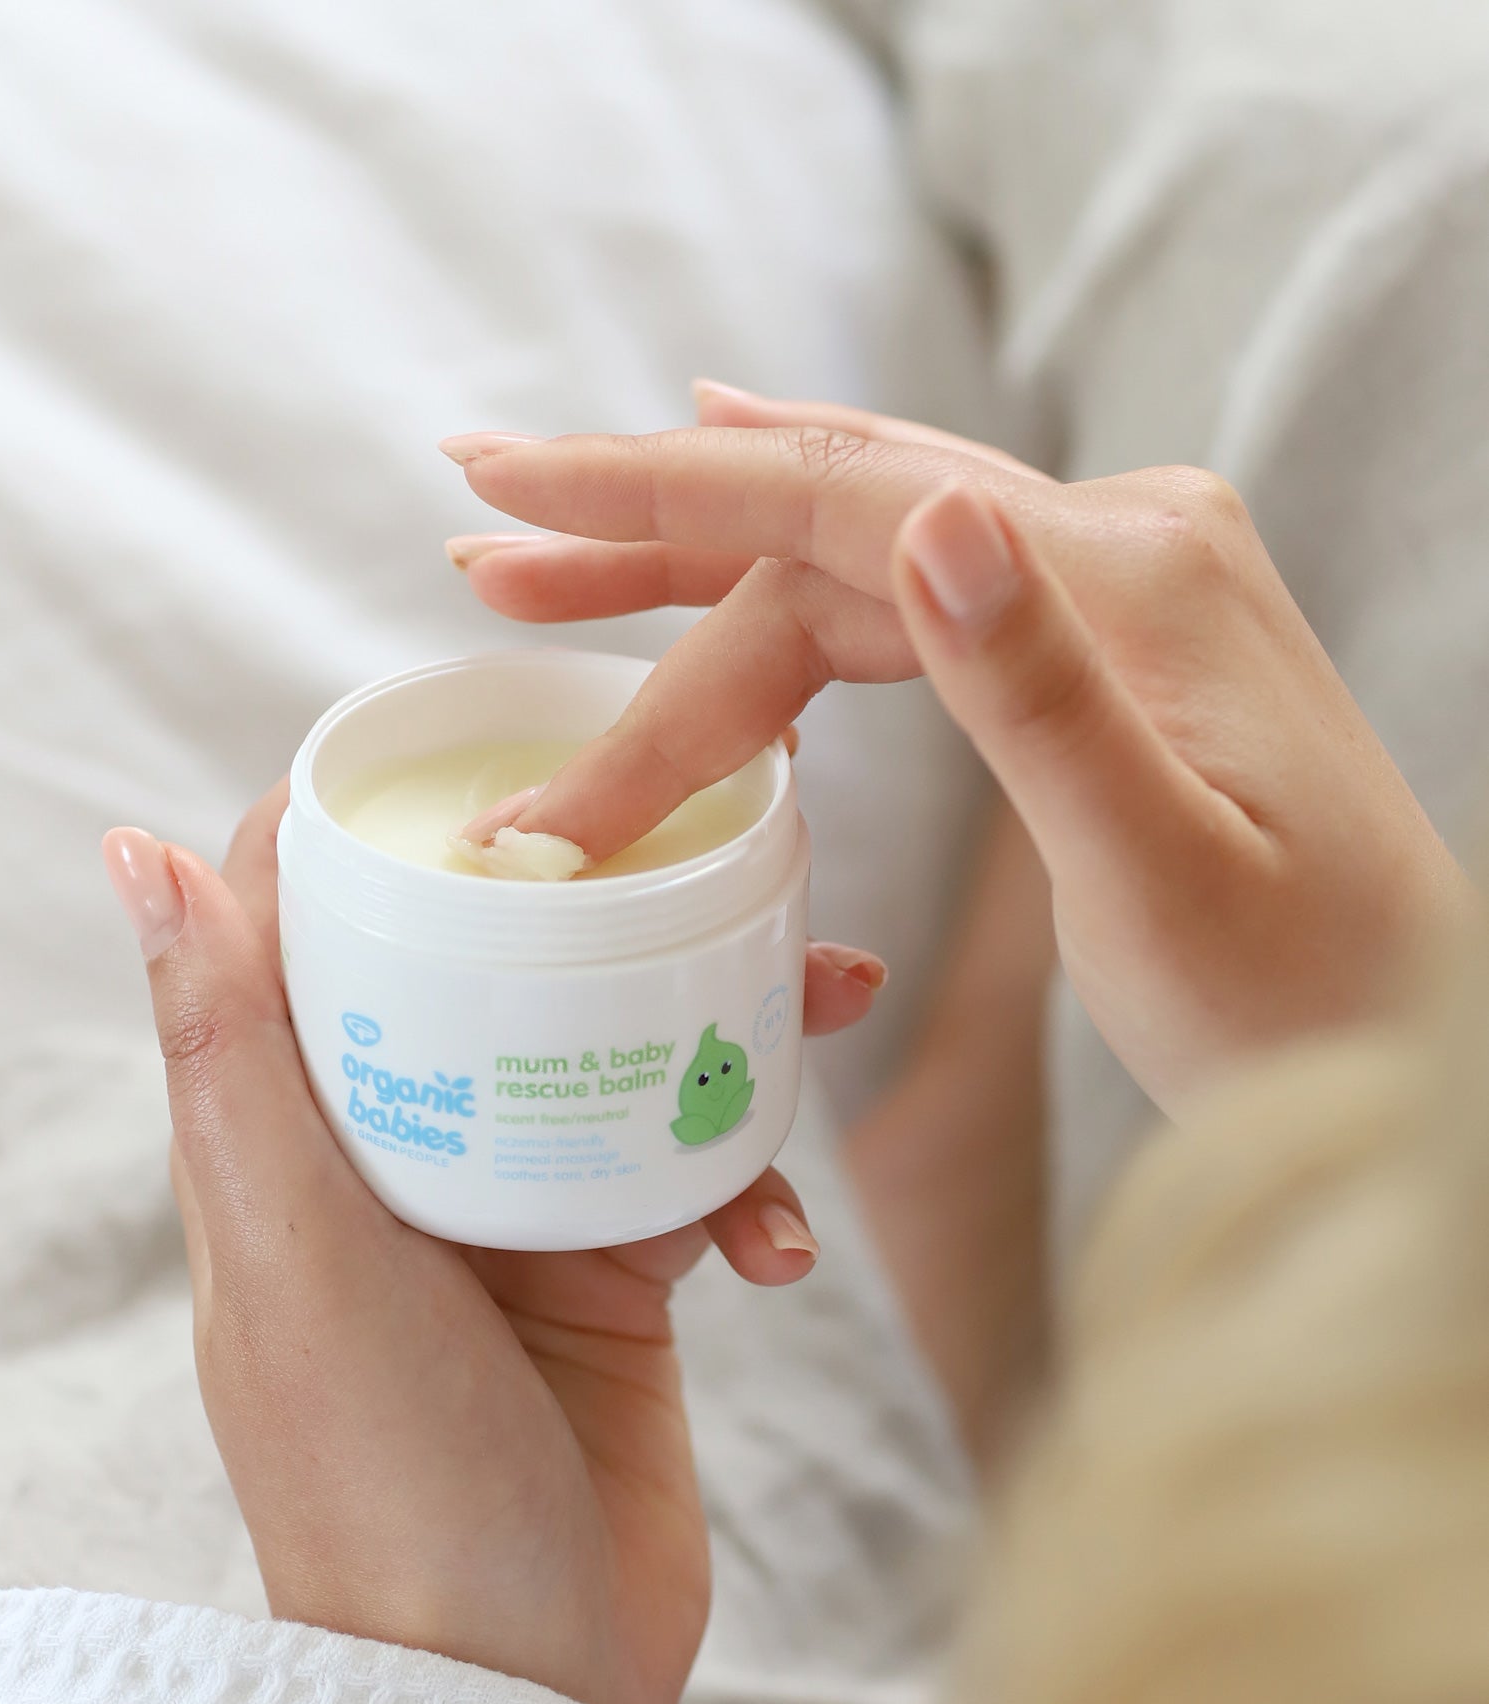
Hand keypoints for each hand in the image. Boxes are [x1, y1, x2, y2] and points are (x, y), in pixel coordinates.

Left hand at [102, 786, 883, 1703]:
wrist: (521, 1692)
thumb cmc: (384, 1485)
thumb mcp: (299, 1257)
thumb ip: (232, 1059)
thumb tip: (138, 847)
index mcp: (293, 1147)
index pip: (307, 933)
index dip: (375, 825)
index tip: (481, 737)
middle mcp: (399, 1169)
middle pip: (488, 975)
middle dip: (602, 905)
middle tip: (710, 840)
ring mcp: (513, 1224)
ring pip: (618, 1061)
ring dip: (722, 1025)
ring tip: (835, 992)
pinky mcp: (615, 1287)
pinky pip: (698, 1181)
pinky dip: (757, 1189)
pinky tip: (793, 1245)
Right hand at [442, 389, 1468, 1109]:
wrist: (1414, 1037)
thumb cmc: (1304, 1000)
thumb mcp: (1167, 875)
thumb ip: (1044, 696)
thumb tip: (937, 519)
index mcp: (1123, 583)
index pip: (841, 510)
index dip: (656, 503)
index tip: (500, 496)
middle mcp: (1119, 543)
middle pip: (829, 517)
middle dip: (642, 539)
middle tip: (478, 542)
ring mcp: (1113, 579)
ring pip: (857, 550)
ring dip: (697, 568)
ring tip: (541, 574)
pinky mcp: (1101, 634)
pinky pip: (916, 580)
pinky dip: (801, 567)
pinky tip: (734, 522)